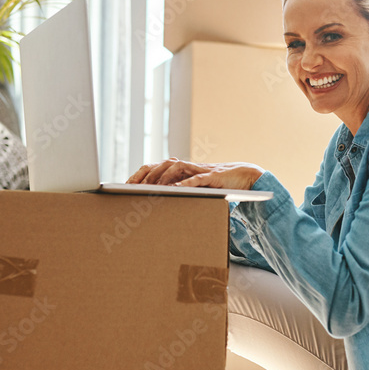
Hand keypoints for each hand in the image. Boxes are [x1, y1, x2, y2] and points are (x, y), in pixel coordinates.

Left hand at [127, 157, 263, 189]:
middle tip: (131, 187)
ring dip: (162, 177)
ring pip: (177, 167)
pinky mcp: (213, 176)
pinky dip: (186, 183)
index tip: (124, 185)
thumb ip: (179, 192)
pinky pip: (197, 178)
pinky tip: (176, 190)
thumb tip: (157, 205)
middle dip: (146, 175)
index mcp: (182, 169)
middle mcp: (188, 166)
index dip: (139, 174)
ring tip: (151, 188)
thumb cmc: (217, 185)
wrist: (244, 177)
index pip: (155, 166)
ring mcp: (200, 169)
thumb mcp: (195, 190)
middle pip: (162, 165)